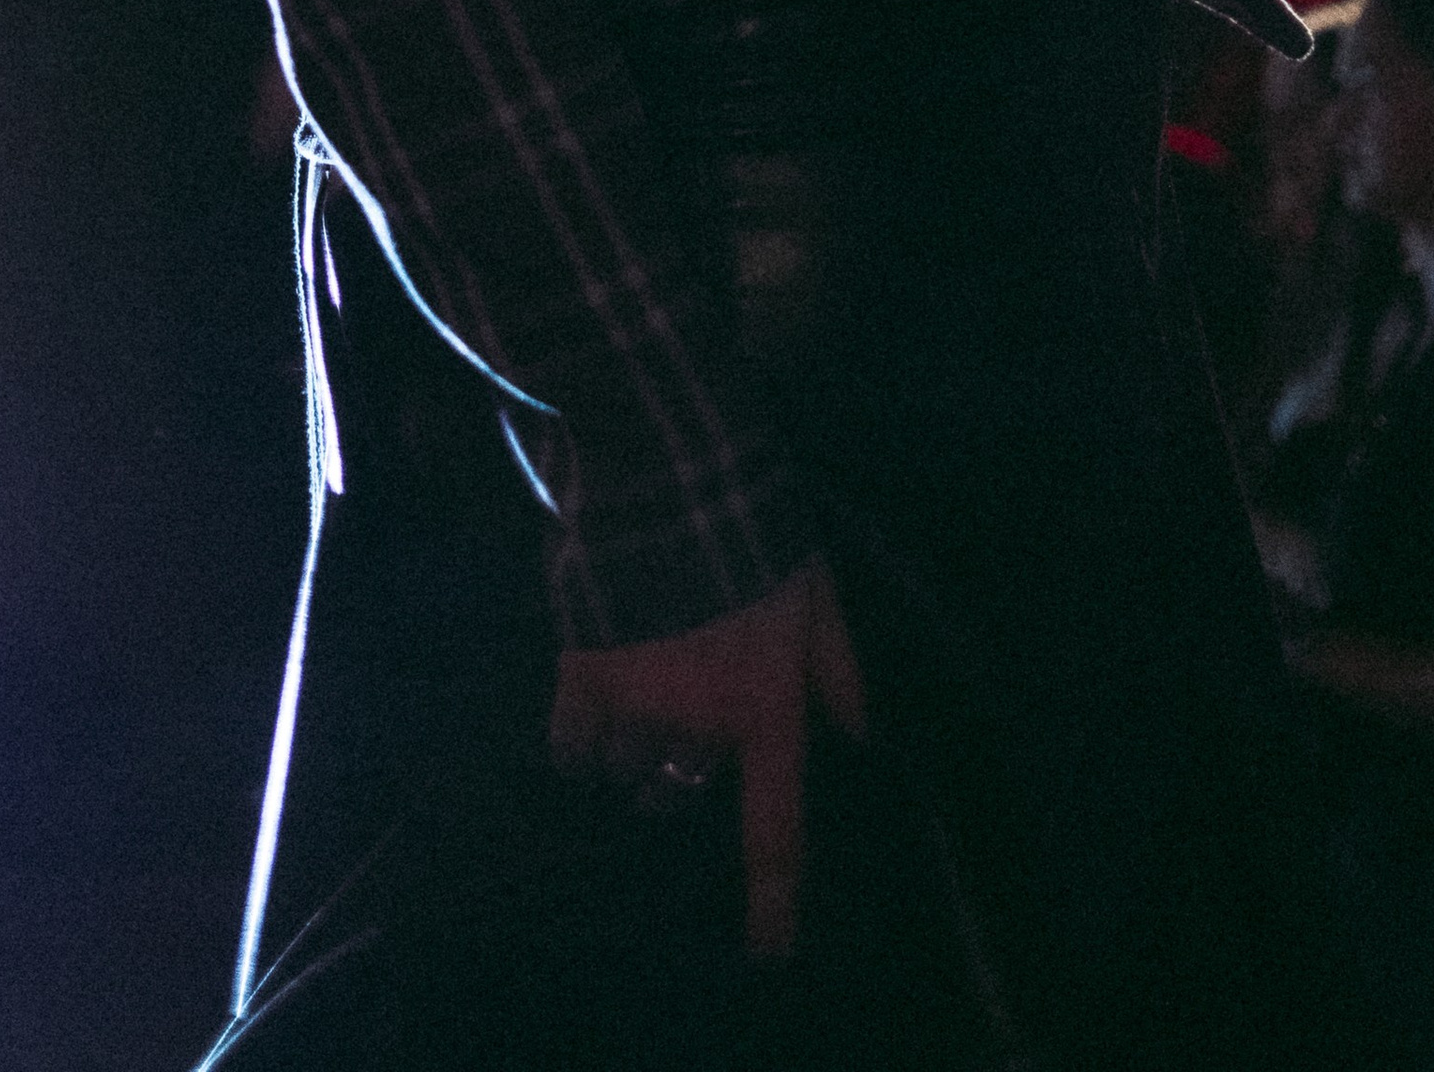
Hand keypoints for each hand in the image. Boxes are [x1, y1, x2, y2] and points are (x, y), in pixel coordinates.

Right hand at [549, 556, 867, 959]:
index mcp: (764, 711)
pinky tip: (582, 728)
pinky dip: (576, 748)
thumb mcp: (816, 592)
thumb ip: (838, 665)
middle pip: (682, 790)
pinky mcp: (581, 674)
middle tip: (684, 731)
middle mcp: (700, 726)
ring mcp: (637, 706)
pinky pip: (571, 744)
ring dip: (633, 755)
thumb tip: (862, 732)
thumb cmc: (755, 538)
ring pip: (629, 769)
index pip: (775, 826)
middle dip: (682, 775)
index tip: (769, 952)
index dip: (773, 897)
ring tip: (633, 713)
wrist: (669, 481)